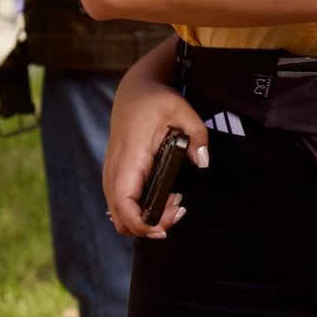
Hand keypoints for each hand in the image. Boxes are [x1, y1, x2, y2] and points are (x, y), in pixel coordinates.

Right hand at [104, 41, 202, 238]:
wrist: (134, 90)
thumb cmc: (155, 99)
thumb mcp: (182, 110)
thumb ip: (197, 135)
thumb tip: (203, 161)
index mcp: (128, 159)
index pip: (124, 206)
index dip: (143, 224)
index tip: (168, 223)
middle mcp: (115, 172)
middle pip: (120, 220)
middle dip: (149, 226)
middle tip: (177, 210)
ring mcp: (113, 175)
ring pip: (119, 216)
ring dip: (145, 219)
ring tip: (174, 204)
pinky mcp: (117, 176)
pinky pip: (122, 205)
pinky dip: (140, 211)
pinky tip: (164, 198)